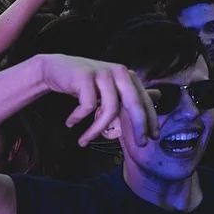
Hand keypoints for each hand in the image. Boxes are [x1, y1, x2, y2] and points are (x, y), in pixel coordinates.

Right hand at [38, 54, 158, 146]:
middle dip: (139, 126)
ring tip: (83, 141)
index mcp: (127, 76)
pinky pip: (87, 105)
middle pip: (134, 103)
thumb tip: (158, 96)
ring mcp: (103, 73)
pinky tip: (70, 122)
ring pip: (109, 109)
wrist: (54, 69)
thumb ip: (130, 94)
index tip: (153, 137)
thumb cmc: (85, 83)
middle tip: (141, 145)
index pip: (144, 100)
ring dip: (95, 130)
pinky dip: (77, 118)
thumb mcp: (110, 87)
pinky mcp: (85, 76)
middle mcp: (119, 72)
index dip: (151, 119)